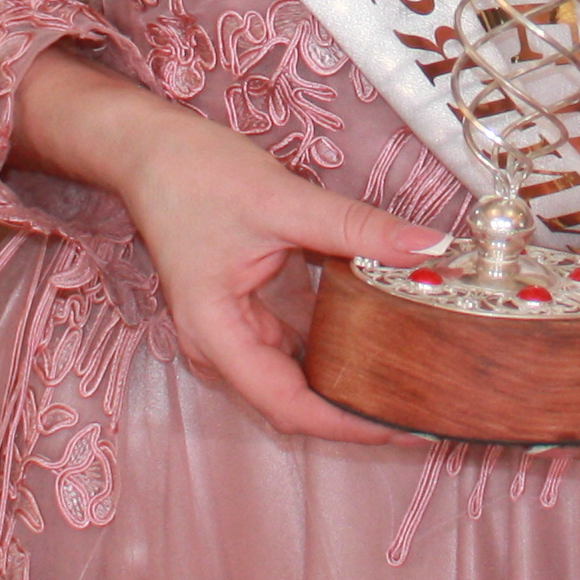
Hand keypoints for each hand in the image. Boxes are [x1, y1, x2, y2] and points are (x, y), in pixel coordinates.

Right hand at [11, 50, 438, 445]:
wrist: (149, 152)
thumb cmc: (196, 175)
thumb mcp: (282, 199)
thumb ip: (356, 227)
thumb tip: (429, 247)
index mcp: (217, 334)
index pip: (290, 405)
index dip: (349, 425)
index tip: (405, 427)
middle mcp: (219, 349)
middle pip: (295, 403)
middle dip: (357, 411)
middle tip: (424, 409)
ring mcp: (231, 335)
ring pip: (296, 380)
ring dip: (348, 383)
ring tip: (411, 383)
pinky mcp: (244, 316)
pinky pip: (294, 350)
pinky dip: (335, 350)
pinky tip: (378, 340)